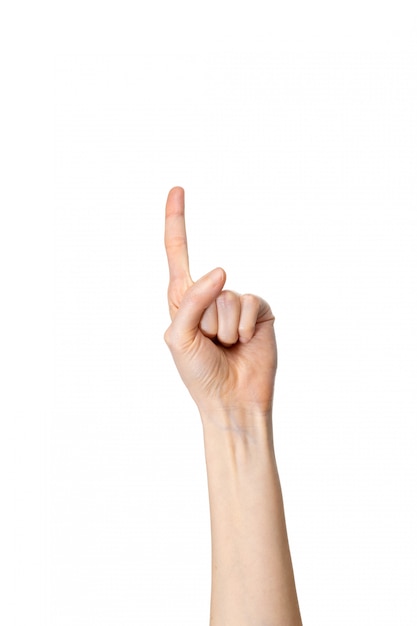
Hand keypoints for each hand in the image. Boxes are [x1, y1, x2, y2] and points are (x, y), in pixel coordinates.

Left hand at [164, 187, 276, 423]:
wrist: (232, 401)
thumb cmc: (199, 374)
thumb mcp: (180, 338)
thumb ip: (192, 301)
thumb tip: (221, 269)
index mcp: (183, 299)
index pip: (178, 253)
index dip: (176, 221)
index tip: (177, 189)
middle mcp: (209, 296)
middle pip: (207, 284)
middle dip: (206, 320)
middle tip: (210, 344)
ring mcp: (235, 302)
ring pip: (228, 296)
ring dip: (225, 329)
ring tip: (226, 347)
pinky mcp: (258, 310)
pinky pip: (249, 304)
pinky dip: (243, 328)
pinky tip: (244, 343)